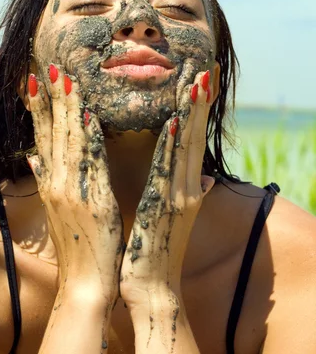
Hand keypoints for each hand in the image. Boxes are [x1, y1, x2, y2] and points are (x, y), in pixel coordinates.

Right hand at [26, 65, 123, 306]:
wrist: (86, 283)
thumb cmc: (76, 246)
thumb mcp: (57, 211)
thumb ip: (45, 180)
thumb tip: (32, 157)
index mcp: (51, 183)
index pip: (41, 137)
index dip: (37, 108)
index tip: (34, 81)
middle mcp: (57, 182)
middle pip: (52, 133)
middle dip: (51, 98)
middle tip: (51, 67)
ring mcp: (73, 191)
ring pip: (69, 141)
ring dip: (68, 108)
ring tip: (67, 79)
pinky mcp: (94, 200)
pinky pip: (91, 162)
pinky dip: (89, 138)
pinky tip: (90, 116)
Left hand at [120, 69, 214, 307]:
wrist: (153, 288)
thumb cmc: (158, 251)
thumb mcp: (175, 220)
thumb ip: (191, 196)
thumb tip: (205, 180)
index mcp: (186, 188)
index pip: (192, 141)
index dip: (197, 111)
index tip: (200, 83)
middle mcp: (187, 188)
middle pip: (194, 137)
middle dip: (199, 103)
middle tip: (203, 70)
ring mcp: (177, 196)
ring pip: (185, 146)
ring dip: (190, 113)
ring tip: (194, 82)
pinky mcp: (162, 206)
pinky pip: (167, 169)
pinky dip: (172, 145)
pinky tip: (172, 122)